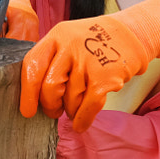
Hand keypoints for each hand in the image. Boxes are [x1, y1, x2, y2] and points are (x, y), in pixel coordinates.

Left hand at [21, 0, 159, 129]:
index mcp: (56, 37)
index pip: (32, 65)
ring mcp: (89, 61)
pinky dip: (83, 119)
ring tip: (74, 109)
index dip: (27, 92)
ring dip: (71, 110)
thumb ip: (51, 60)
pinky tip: (81, 124)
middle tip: (53, 111)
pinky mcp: (106, 76)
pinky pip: (88, 106)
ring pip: (70, 98)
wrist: (132, 33)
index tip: (27, 109)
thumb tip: (34, 94)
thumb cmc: (95, 41)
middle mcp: (70, 47)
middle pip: (49, 86)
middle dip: (49, 105)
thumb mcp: (67, 39)